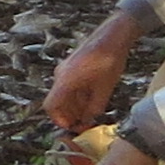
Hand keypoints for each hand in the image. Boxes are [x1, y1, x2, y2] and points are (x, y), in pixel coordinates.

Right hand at [43, 15, 138, 134]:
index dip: (59, 120)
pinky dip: (77, 96)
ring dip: (74, 106)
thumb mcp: (104, 89)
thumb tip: (89, 120)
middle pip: (57, 101)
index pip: (51, 106)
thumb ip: (94, 107)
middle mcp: (61, 75)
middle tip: (84, 124)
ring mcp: (65, 70)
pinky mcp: (72, 67)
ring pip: (64, 94)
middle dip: (69, 114)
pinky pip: (70, 86)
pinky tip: (92, 100)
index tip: (73, 127)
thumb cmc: (109, 60)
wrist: (113, 36)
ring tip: (90, 114)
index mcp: (65, 81)